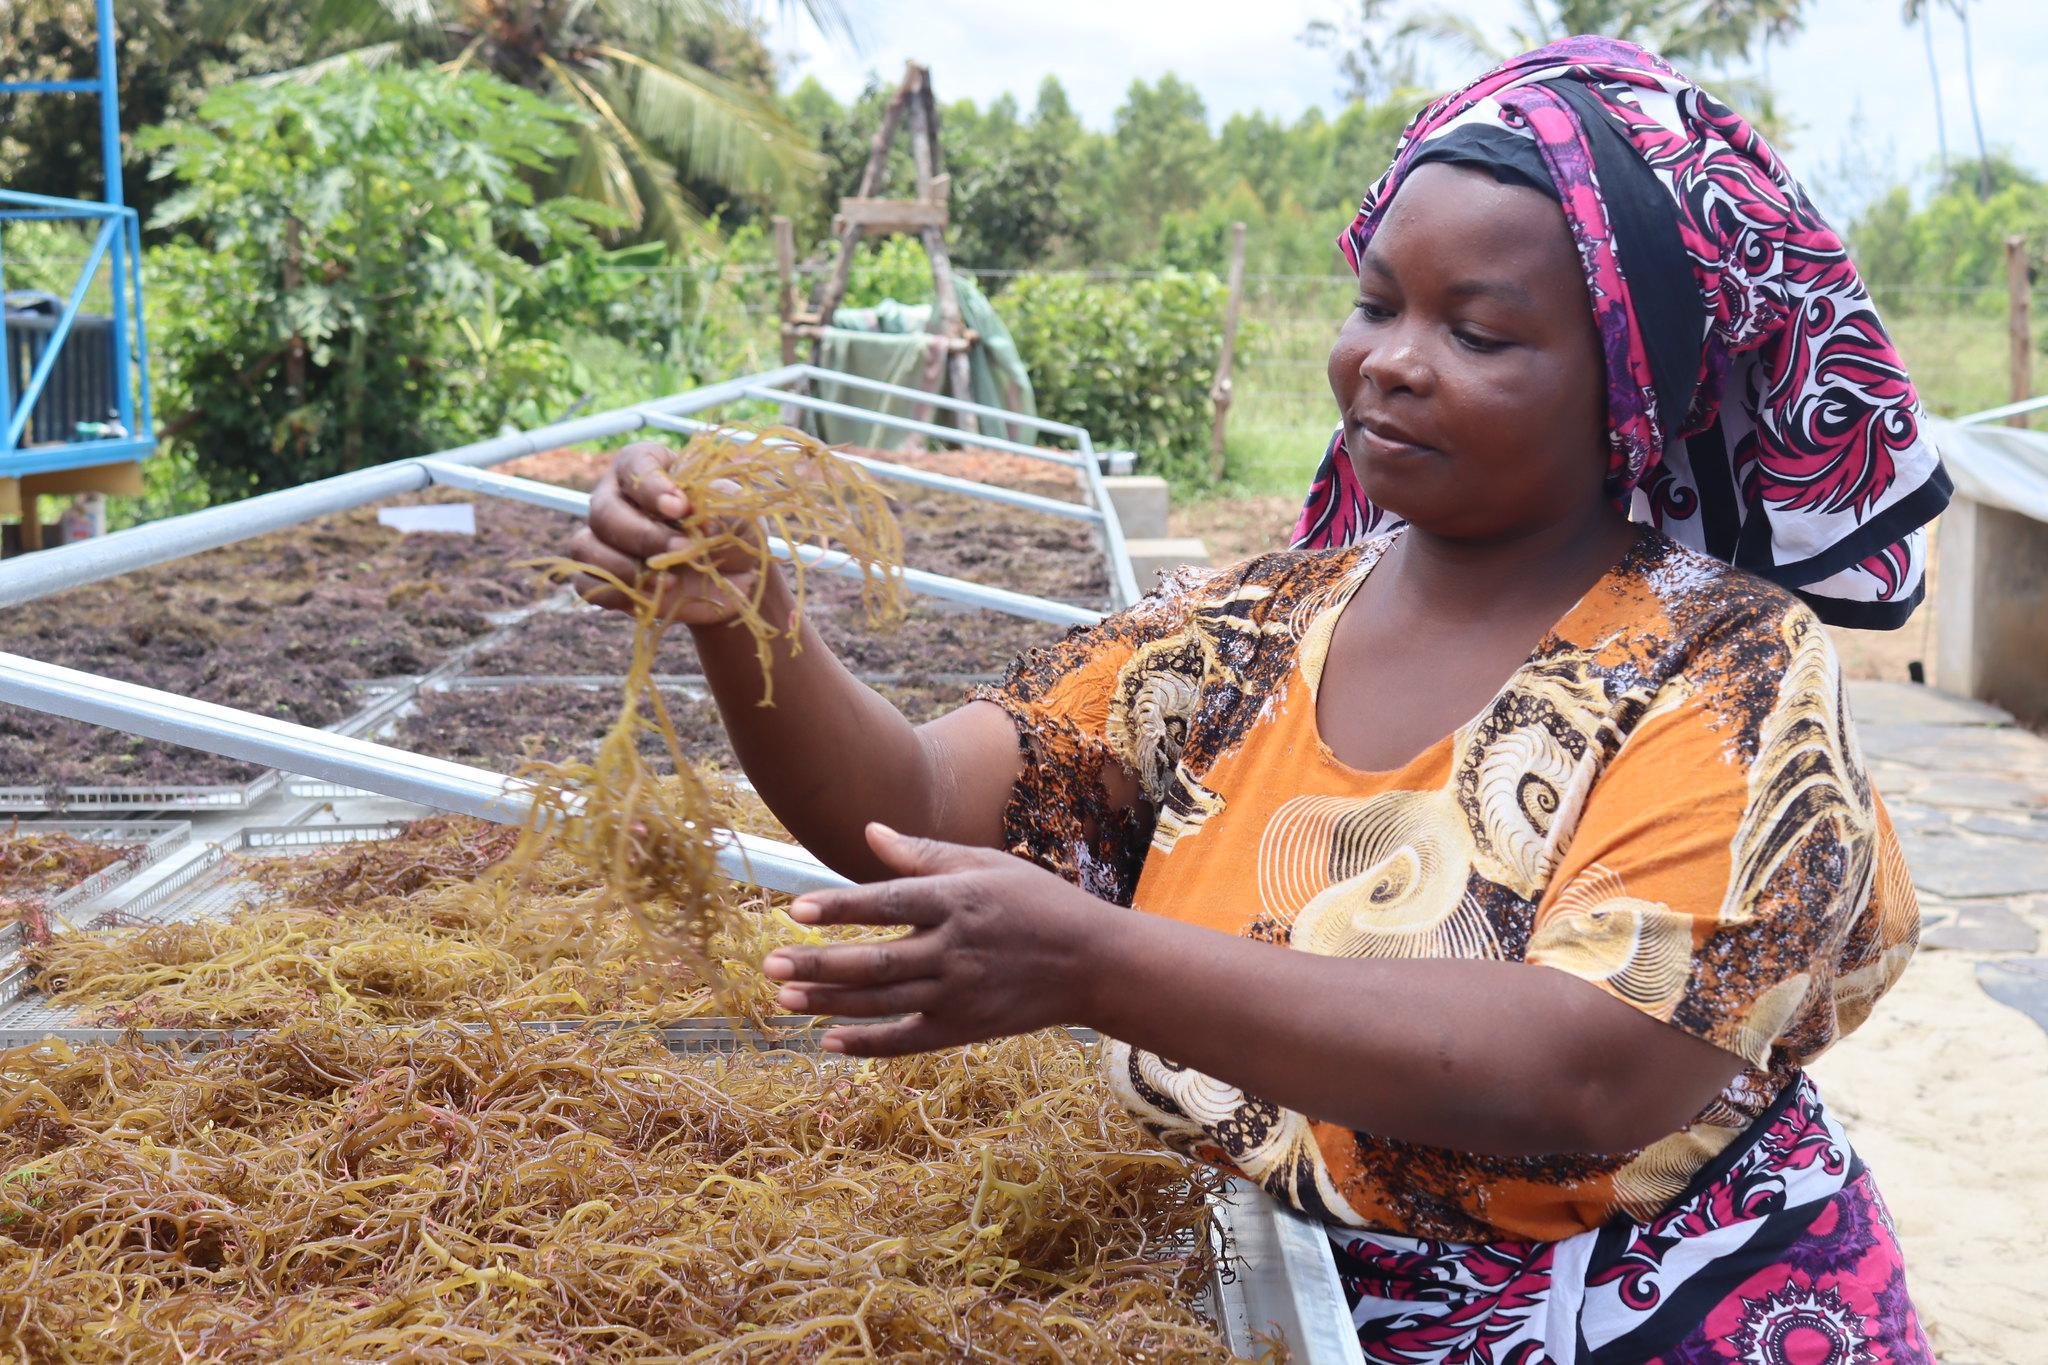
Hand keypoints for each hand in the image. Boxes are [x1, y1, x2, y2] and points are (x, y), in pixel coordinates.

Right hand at [565, 441, 770, 626]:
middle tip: (682, 550)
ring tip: (669, 580)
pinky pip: (586, 583)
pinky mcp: (604, 575)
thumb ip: (716, 504)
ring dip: (624, 567)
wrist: (732, 574)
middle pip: (604, 511)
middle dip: (643, 535)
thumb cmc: (730, 528)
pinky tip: (650, 595)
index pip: (634, 466)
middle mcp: (616, 497)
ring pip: (586, 546)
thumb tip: (692, 513)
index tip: (680, 507)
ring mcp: (604, 537)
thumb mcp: (735, 509)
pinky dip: (614, 593)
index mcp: (646, 466)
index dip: (652, 488)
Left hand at [761, 823, 1109, 1055]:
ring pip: (883, 1003)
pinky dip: (868, 1044)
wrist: (1092, 963)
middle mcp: (955, 949)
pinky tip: (829, 1041)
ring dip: (830, 1002)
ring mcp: (959, 993)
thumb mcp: (986, 864)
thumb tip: (869, 832)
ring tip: (783, 997)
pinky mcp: (965, 1028)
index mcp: (958, 900)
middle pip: (875, 962)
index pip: (888, 905)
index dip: (840, 908)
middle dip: (819, 964)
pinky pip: (908, 1041)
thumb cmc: (1036, 902)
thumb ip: (924, 854)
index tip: (795, 910)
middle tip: (769, 965)